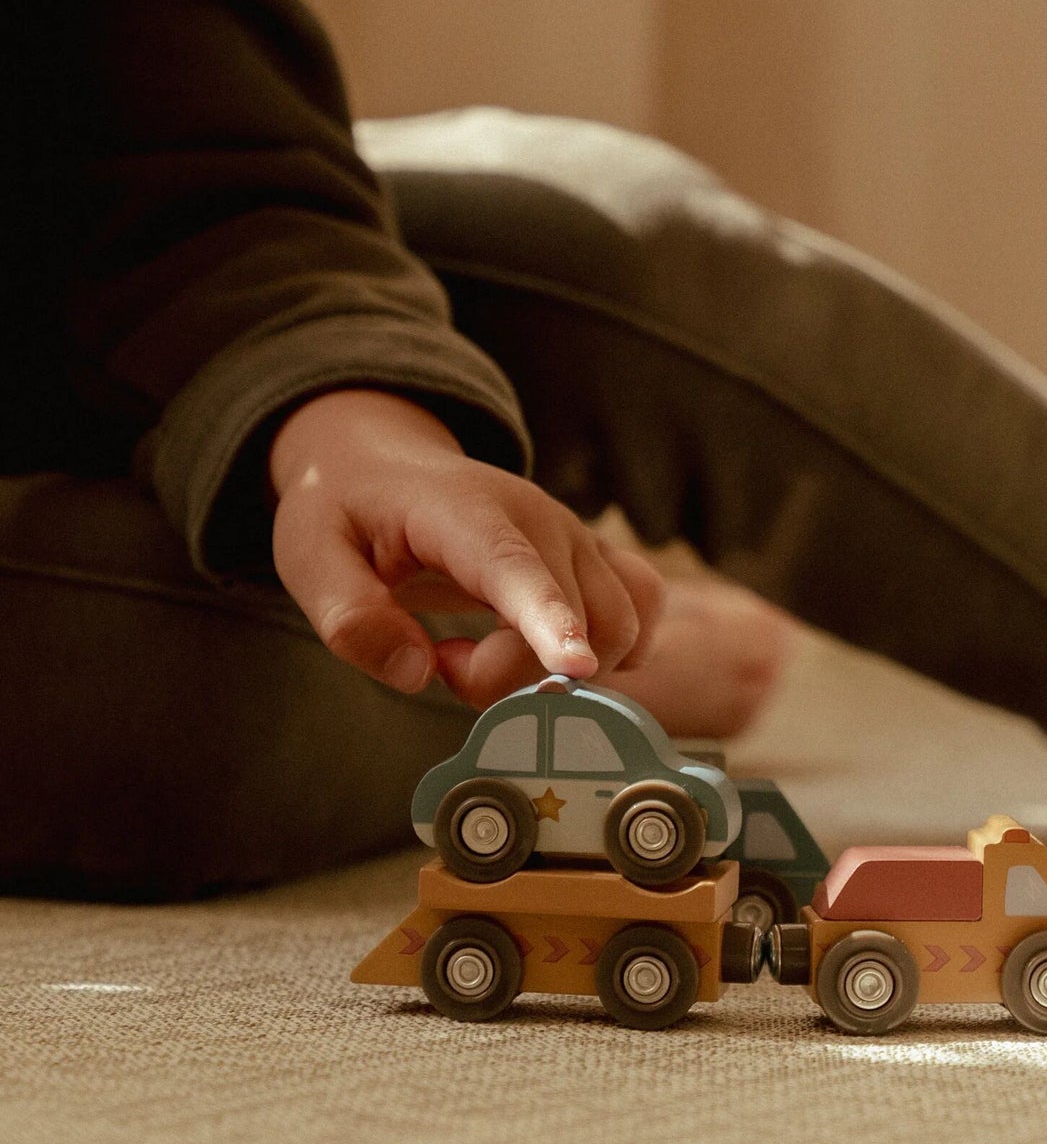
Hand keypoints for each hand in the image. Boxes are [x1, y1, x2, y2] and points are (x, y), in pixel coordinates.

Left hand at [268, 388, 663, 708]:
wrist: (384, 464)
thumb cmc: (345, 511)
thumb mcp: (309, 558)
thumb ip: (351, 618)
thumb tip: (417, 674)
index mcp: (466, 512)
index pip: (517, 568)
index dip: (549, 619)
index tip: (576, 666)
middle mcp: (540, 518)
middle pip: (576, 622)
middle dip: (510, 678)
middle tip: (441, 663)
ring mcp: (577, 536)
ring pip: (619, 628)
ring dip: (555, 672)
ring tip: (482, 655)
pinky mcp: (596, 557)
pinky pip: (641, 613)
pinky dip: (606, 652)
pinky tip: (538, 650)